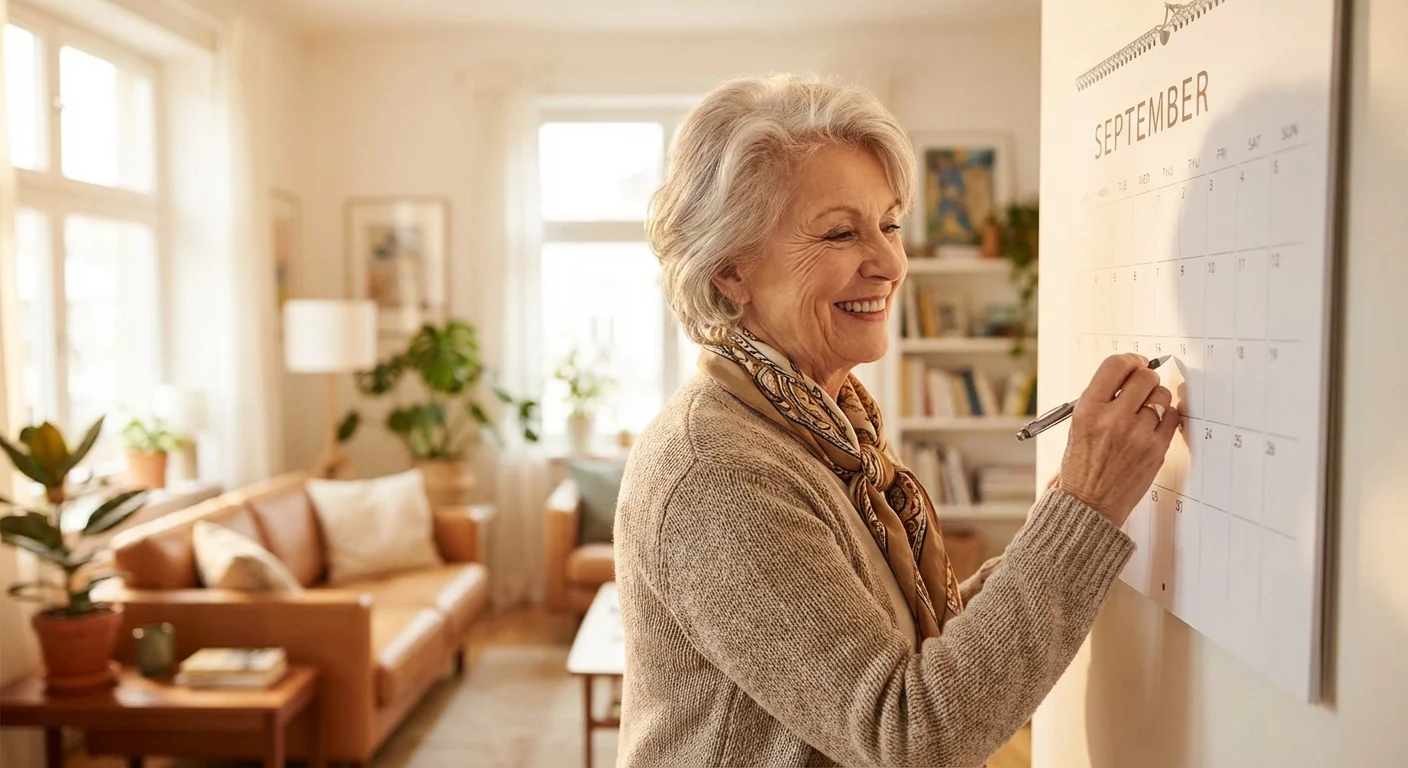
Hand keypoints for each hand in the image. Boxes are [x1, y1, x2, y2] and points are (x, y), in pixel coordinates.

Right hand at [1058, 354, 1178, 527]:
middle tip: (1142, 385)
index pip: (1115, 366)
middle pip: (1144, 377)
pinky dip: (1166, 416)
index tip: (1134, 363)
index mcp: (1088, 410)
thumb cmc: (1080, 467)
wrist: (1088, 504)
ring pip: (1162, 396)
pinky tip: (1155, 423)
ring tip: (1146, 409)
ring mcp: (1137, 435)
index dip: (1129, 360)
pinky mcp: (1156, 449)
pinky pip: (1173, 417)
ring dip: (1156, 398)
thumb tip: (1128, 376)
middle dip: (1145, 377)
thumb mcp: (1077, 426)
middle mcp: (1113, 419)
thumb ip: (1101, 400)